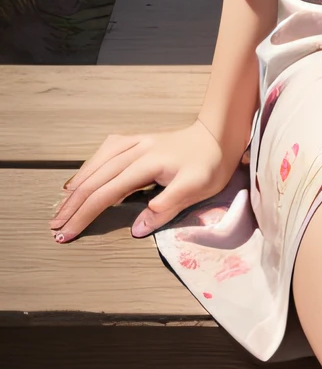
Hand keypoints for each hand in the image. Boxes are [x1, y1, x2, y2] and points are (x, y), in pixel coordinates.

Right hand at [50, 119, 238, 242]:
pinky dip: (89, 167)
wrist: (219, 134)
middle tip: (54, 227)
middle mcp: (136, 149)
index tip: (67, 233)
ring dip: (77, 186)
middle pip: (96, 179)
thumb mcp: (196, 189)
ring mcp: (135, 143)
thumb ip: (165, 207)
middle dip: (73, 205)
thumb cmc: (210, 164)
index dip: (84, 214)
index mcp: (147, 163)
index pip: (107, 193)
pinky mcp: (137, 141)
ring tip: (60, 206)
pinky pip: (105, 152)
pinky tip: (81, 178)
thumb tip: (136, 229)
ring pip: (97, 164)